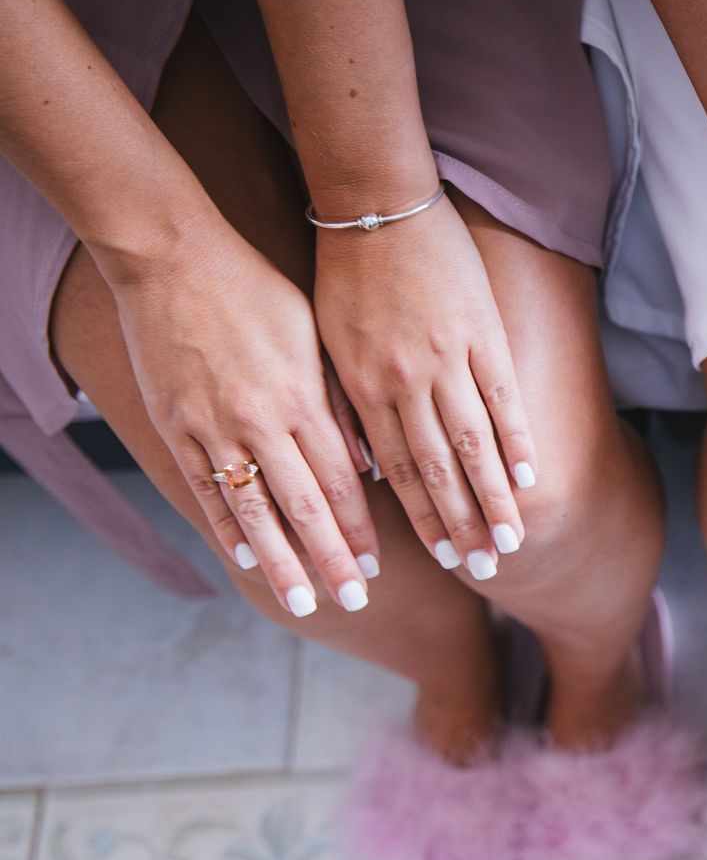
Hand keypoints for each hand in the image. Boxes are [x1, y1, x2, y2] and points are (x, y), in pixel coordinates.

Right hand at [103, 213, 378, 614]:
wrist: (173, 257)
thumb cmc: (259, 289)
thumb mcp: (316, 336)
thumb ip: (340, 402)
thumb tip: (368, 463)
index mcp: (304, 397)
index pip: (341, 481)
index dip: (361, 528)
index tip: (379, 566)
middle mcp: (261, 420)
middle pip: (304, 507)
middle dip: (332, 559)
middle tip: (355, 600)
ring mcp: (213, 427)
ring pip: (254, 510)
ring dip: (282, 562)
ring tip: (303, 602)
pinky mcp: (173, 425)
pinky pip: (203, 490)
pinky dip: (227, 528)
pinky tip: (246, 560)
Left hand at [314, 194, 533, 576]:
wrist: (373, 202)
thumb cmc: (343, 272)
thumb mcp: (327, 344)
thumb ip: (349, 405)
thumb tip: (365, 466)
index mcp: (364, 389)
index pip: (397, 472)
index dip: (422, 520)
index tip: (443, 559)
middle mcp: (406, 384)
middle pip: (439, 471)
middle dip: (463, 526)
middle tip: (486, 571)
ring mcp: (447, 359)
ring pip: (474, 445)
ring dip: (495, 497)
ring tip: (514, 539)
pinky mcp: (481, 332)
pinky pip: (502, 398)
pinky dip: (517, 441)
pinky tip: (531, 475)